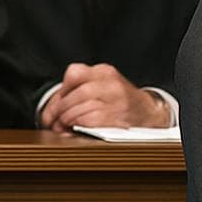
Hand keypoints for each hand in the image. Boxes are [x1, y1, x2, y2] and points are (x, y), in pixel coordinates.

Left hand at [39, 63, 170, 132]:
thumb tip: (52, 111)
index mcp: (104, 72)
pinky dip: (78, 125)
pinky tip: (75, 129)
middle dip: (60, 109)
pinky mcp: (118, 116)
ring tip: (62, 126)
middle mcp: (110, 83)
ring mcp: (116, 100)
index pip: (74, 73)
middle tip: (53, 120)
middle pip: (75, 93)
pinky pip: (91, 119)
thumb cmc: (121, 101)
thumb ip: (80, 91)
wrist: (149, 113)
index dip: (60, 91)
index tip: (54, 104)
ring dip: (67, 119)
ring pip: (81, 106)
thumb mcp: (104, 86)